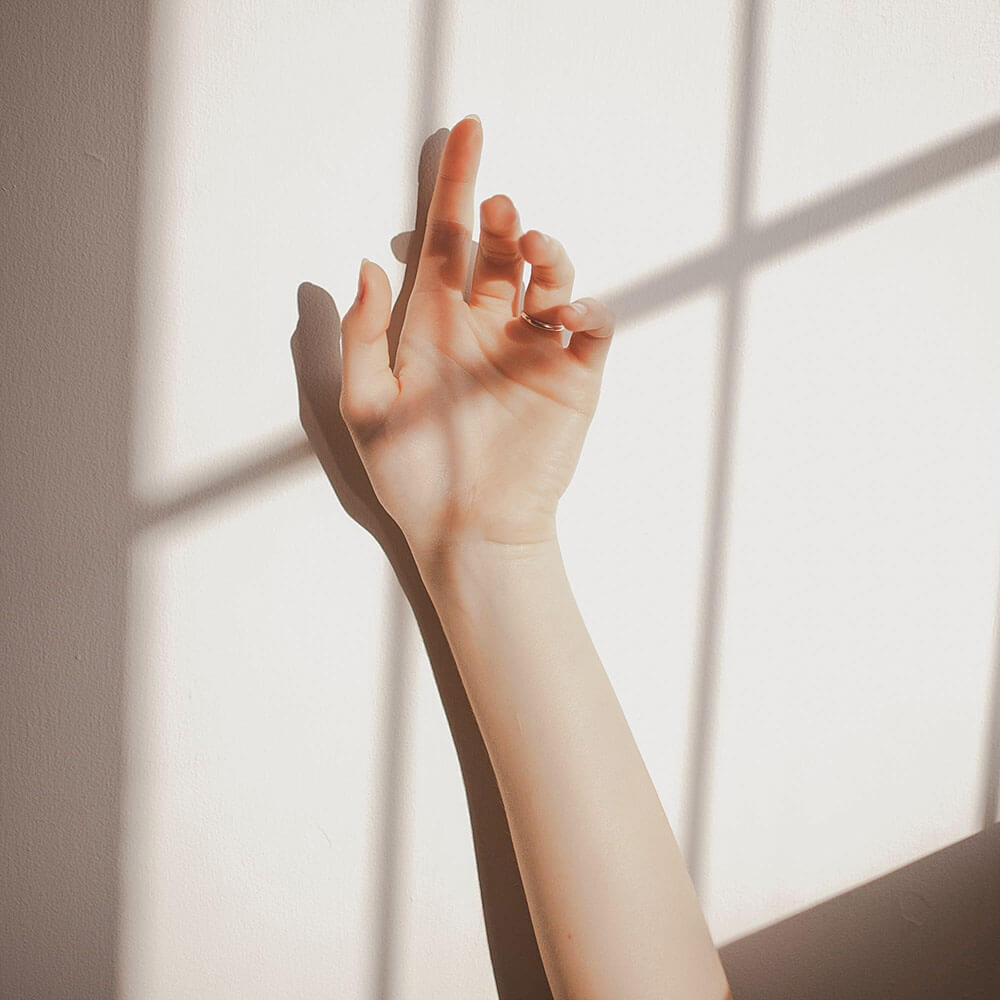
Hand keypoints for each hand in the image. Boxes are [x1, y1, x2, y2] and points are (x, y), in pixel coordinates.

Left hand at [335, 115, 614, 559]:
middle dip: (503, 219)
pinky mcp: (572, 379)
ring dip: (549, 254)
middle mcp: (487, 327)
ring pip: (552, 277)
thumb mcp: (366, 405)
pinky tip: (565, 315)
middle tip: (500, 213)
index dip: (456, 184)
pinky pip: (591, 329)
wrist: (466, 531)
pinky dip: (587, 311)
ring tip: (536, 254)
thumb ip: (361, 336)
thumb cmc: (413, 475)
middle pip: (501, 250)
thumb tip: (367, 265)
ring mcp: (532, 351)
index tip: (467, 128)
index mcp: (435, 324)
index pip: (448, 240)